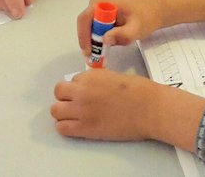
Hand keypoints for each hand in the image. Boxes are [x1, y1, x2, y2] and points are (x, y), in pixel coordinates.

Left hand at [52, 70, 204, 149]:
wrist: (149, 108)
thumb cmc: (139, 91)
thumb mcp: (114, 77)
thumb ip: (98, 81)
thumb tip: (90, 88)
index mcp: (91, 76)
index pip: (72, 80)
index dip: (78, 87)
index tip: (86, 93)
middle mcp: (82, 91)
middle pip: (58, 92)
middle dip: (66, 97)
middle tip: (76, 103)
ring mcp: (81, 110)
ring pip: (55, 111)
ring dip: (63, 112)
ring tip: (74, 116)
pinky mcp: (85, 128)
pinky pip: (61, 128)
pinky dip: (65, 127)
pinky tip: (76, 127)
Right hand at [76, 0, 164, 55]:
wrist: (156, 9)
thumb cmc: (147, 17)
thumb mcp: (136, 29)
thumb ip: (121, 35)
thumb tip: (104, 39)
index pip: (85, 19)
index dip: (84, 37)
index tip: (89, 52)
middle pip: (86, 23)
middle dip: (93, 39)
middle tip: (100, 54)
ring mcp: (99, 2)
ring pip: (91, 25)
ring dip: (100, 37)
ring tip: (115, 43)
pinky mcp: (103, 7)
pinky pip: (97, 24)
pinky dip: (104, 34)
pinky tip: (117, 37)